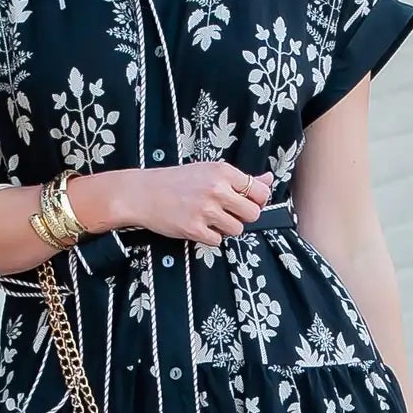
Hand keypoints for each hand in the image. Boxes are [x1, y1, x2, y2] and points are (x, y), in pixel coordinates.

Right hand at [128, 165, 273, 245]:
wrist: (143, 193)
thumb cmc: (178, 181)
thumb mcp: (210, 171)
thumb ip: (242, 179)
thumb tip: (269, 180)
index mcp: (223, 172)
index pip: (260, 193)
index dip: (257, 201)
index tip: (245, 202)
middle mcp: (217, 189)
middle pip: (253, 214)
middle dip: (243, 216)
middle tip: (226, 212)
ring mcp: (205, 210)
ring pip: (237, 229)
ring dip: (226, 228)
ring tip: (209, 219)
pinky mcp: (194, 229)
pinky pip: (218, 241)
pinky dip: (210, 237)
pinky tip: (198, 226)